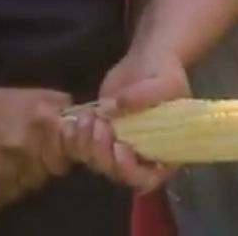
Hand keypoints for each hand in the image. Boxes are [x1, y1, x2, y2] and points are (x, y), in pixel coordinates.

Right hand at [0, 86, 72, 213]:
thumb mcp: (37, 96)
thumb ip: (67, 109)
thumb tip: (95, 121)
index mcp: (42, 121)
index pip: (73, 151)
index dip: (66, 151)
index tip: (54, 147)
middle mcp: (23, 148)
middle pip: (50, 172)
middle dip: (42, 164)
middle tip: (23, 151)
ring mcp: (0, 172)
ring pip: (25, 188)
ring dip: (18, 178)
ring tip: (3, 161)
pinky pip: (0, 200)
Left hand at [61, 46, 186, 192]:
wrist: (146, 60)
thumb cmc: (165, 74)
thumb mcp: (166, 81)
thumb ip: (147, 94)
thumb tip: (121, 103)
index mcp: (165, 152)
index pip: (148, 178)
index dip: (130, 171)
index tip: (119, 146)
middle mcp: (141, 157)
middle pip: (117, 173)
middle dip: (103, 153)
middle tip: (99, 125)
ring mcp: (119, 148)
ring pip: (97, 163)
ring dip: (86, 145)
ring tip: (87, 117)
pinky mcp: (100, 137)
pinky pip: (83, 150)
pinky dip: (74, 140)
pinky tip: (71, 123)